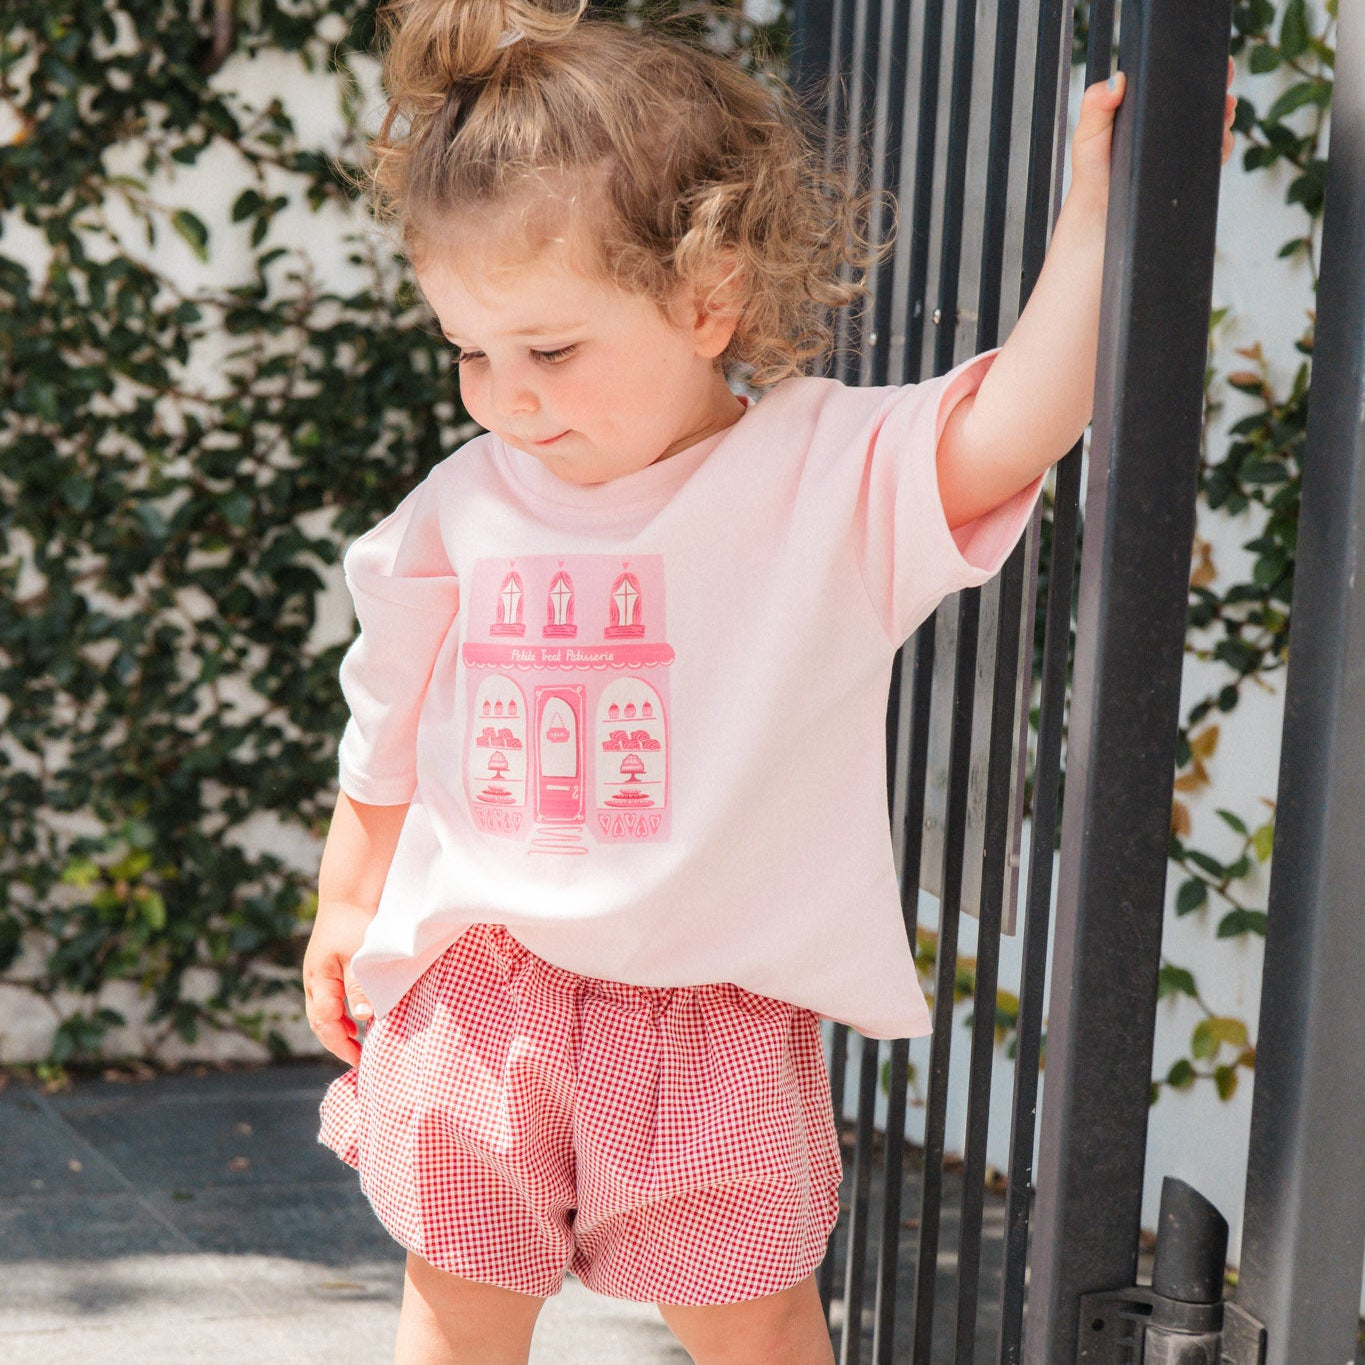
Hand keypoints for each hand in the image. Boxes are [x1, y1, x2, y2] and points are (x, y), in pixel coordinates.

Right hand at [303, 899, 375, 1066]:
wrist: (352, 893)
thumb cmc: (356, 922)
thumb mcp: (359, 955)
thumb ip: (359, 985)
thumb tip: (362, 1017)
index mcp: (319, 981)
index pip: (325, 1024)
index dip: (341, 1046)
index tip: (360, 1061)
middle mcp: (316, 981)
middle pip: (322, 1022)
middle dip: (339, 1043)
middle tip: (360, 1060)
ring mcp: (322, 975)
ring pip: (326, 1012)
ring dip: (341, 1030)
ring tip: (360, 1045)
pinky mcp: (332, 968)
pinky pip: (333, 1000)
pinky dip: (344, 1015)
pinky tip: (358, 1020)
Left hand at [1070, 59, 1236, 205]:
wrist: (1100, 215)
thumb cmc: (1092, 172)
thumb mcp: (1088, 133)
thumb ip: (1096, 105)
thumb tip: (1118, 80)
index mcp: (1146, 110)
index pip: (1176, 84)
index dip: (1195, 71)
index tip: (1209, 62)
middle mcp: (1166, 127)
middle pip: (1201, 100)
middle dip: (1217, 89)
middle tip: (1221, 84)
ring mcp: (1179, 149)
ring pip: (1211, 125)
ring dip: (1223, 115)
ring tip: (1224, 110)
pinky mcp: (1188, 171)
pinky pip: (1213, 155)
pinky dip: (1221, 145)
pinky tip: (1219, 139)